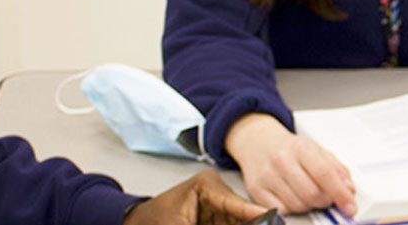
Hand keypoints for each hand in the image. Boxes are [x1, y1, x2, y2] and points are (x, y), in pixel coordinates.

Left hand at [122, 169, 269, 224]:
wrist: (133, 224)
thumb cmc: (149, 221)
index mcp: (207, 186)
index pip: (239, 206)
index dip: (259, 218)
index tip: (274, 221)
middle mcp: (217, 195)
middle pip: (244, 218)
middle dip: (253, 224)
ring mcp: (218, 210)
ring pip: (240, 223)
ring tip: (263, 224)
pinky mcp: (217, 223)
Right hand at [223, 113, 356, 215]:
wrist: (258, 142)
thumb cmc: (290, 149)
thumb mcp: (316, 150)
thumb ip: (336, 169)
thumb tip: (349, 190)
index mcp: (301, 147)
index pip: (324, 174)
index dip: (340, 193)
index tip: (350, 207)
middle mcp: (282, 160)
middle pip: (312, 194)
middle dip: (325, 201)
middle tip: (326, 198)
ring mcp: (267, 175)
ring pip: (297, 205)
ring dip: (308, 206)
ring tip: (307, 194)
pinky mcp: (256, 189)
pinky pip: (280, 210)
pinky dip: (290, 209)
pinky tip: (291, 197)